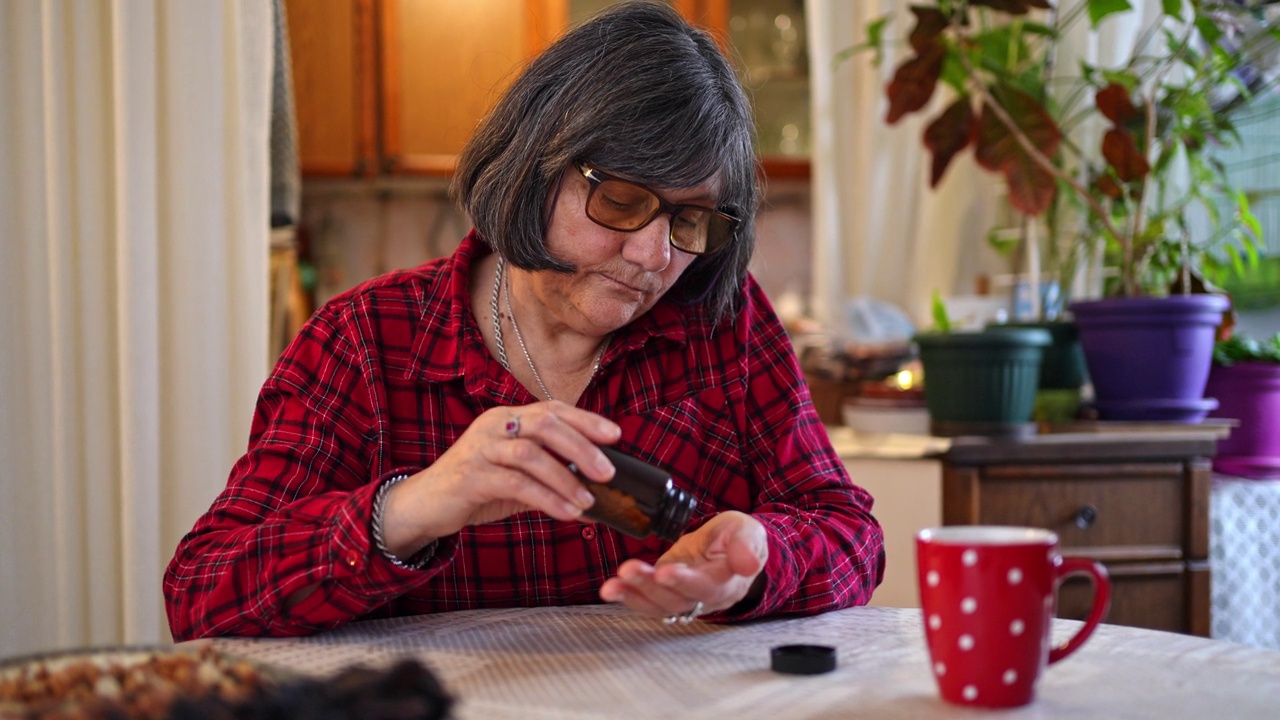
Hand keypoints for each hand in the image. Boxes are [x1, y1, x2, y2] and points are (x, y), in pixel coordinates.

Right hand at [379, 401, 620, 558]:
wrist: (424, 504)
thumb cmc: (476, 489)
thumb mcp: (519, 483)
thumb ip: (552, 485)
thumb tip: (596, 503)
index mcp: (508, 419)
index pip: (553, 409)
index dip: (586, 420)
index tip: (615, 435)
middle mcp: (495, 425)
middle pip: (545, 424)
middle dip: (582, 447)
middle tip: (608, 473)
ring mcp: (480, 448)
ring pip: (531, 453)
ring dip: (565, 478)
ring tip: (589, 501)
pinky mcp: (470, 475)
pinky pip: (515, 483)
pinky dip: (546, 498)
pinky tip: (566, 513)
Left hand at [599, 511, 768, 619]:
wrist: (729, 546)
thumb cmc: (737, 537)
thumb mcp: (748, 530)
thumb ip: (747, 544)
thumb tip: (748, 564)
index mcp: (727, 582)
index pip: (706, 587)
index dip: (684, 581)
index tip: (665, 571)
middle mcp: (704, 597)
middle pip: (677, 599)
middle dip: (650, 587)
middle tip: (628, 570)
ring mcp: (684, 597)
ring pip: (659, 604)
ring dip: (634, 594)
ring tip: (611, 586)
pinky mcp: (666, 592)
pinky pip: (648, 601)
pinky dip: (629, 596)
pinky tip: (611, 589)